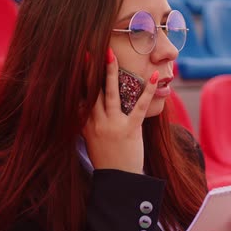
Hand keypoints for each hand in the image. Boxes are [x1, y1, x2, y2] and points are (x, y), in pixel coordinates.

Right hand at [82, 48, 158, 173]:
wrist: (119, 182)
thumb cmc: (108, 160)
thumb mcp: (91, 140)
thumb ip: (89, 121)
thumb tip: (86, 105)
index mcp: (85, 124)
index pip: (79, 96)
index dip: (77, 78)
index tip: (75, 60)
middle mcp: (95, 123)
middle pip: (91, 90)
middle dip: (88, 69)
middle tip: (88, 49)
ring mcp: (112, 126)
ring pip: (109, 94)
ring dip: (110, 73)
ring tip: (110, 54)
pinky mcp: (130, 130)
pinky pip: (139, 107)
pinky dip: (148, 91)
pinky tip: (155, 78)